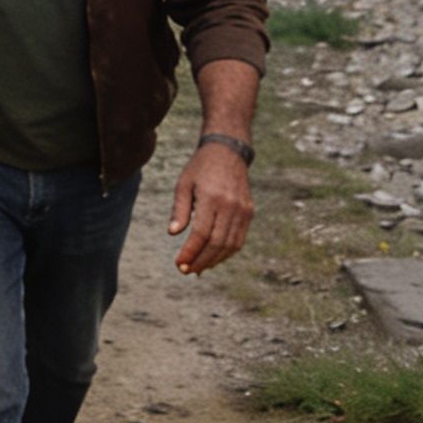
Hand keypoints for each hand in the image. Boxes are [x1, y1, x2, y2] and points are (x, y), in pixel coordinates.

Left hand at [168, 142, 254, 274]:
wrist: (228, 152)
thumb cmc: (200, 168)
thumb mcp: (183, 184)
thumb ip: (179, 210)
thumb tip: (173, 233)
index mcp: (212, 198)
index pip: (202, 233)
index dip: (190, 252)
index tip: (178, 263)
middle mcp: (231, 206)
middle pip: (217, 243)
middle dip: (201, 260)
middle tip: (185, 270)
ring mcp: (243, 211)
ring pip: (230, 245)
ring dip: (214, 260)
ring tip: (197, 268)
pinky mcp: (249, 213)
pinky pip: (239, 239)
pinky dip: (226, 252)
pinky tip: (212, 258)